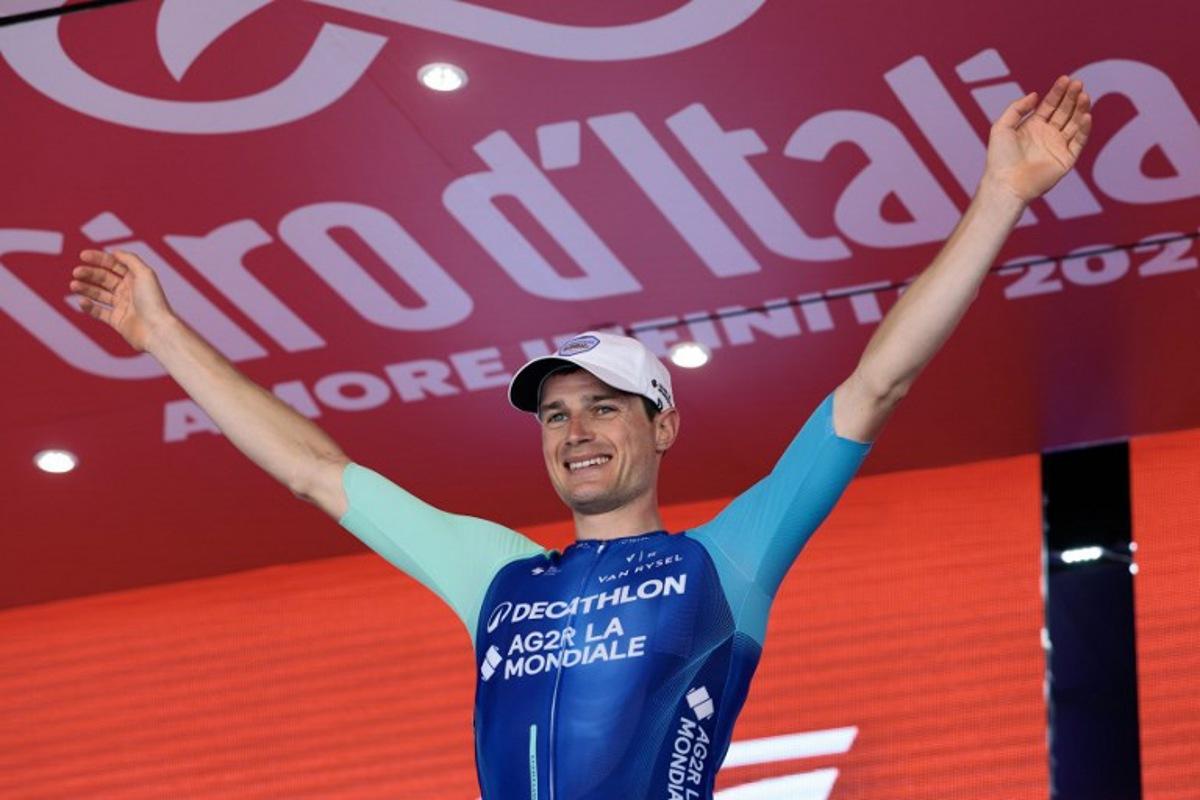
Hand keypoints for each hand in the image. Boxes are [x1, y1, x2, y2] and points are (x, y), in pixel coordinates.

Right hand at [70, 249, 174, 351]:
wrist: (156, 329)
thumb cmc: (152, 301)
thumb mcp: (144, 273)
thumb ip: (130, 260)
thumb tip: (115, 252)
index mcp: (135, 278)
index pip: (113, 265)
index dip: (98, 259)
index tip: (83, 256)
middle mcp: (128, 291)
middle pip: (104, 278)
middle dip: (89, 274)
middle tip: (76, 272)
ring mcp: (122, 306)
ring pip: (99, 294)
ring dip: (85, 288)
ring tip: (74, 285)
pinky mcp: (117, 321)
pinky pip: (98, 312)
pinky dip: (89, 307)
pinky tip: (82, 301)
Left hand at [983, 76, 1092, 202]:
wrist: (1005, 183)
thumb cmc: (999, 157)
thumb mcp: (1001, 127)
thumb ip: (1017, 108)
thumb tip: (1035, 94)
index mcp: (1033, 126)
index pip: (1050, 105)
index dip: (1058, 92)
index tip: (1066, 79)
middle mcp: (1047, 135)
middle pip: (1064, 111)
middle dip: (1072, 97)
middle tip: (1079, 83)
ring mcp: (1058, 146)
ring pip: (1074, 123)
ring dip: (1081, 109)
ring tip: (1085, 96)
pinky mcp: (1066, 159)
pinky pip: (1079, 141)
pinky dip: (1084, 129)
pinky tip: (1086, 116)